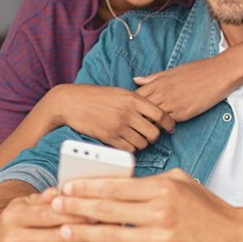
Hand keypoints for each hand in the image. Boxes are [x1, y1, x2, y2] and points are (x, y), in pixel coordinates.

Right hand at [0, 186, 124, 241]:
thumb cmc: (22, 218)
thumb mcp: (29, 201)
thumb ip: (48, 196)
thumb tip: (64, 189)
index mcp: (14, 217)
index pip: (49, 215)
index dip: (75, 213)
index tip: (99, 212)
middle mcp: (13, 241)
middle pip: (59, 238)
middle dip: (90, 234)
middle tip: (116, 230)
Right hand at [42, 84, 175, 151]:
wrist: (72, 102)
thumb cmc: (96, 96)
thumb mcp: (120, 92)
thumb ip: (137, 101)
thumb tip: (154, 112)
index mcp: (133, 99)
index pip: (161, 114)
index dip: (169, 123)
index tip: (170, 127)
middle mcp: (128, 113)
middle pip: (154, 132)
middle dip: (154, 136)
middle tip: (149, 134)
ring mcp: (118, 126)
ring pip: (143, 143)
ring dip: (142, 143)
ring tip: (136, 138)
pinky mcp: (109, 138)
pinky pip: (128, 149)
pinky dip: (130, 148)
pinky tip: (126, 142)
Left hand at [51, 169, 242, 241]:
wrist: (236, 237)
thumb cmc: (208, 208)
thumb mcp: (182, 181)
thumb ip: (151, 182)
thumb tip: (121, 183)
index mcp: (163, 189)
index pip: (116, 186)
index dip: (88, 187)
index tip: (68, 186)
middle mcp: (161, 212)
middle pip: (108, 210)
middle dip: (77, 207)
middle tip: (55, 206)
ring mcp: (162, 240)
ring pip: (114, 236)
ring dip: (85, 233)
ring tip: (66, 230)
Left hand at [134, 57, 234, 121]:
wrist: (219, 73)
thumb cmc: (197, 70)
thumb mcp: (172, 71)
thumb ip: (153, 78)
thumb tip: (136, 80)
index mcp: (158, 82)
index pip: (136, 97)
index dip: (131, 105)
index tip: (129, 111)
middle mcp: (162, 93)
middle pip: (140, 110)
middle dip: (135, 118)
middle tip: (132, 125)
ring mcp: (172, 104)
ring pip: (151, 119)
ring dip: (147, 125)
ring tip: (144, 131)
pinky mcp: (183, 113)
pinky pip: (166, 123)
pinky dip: (162, 127)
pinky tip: (161, 129)